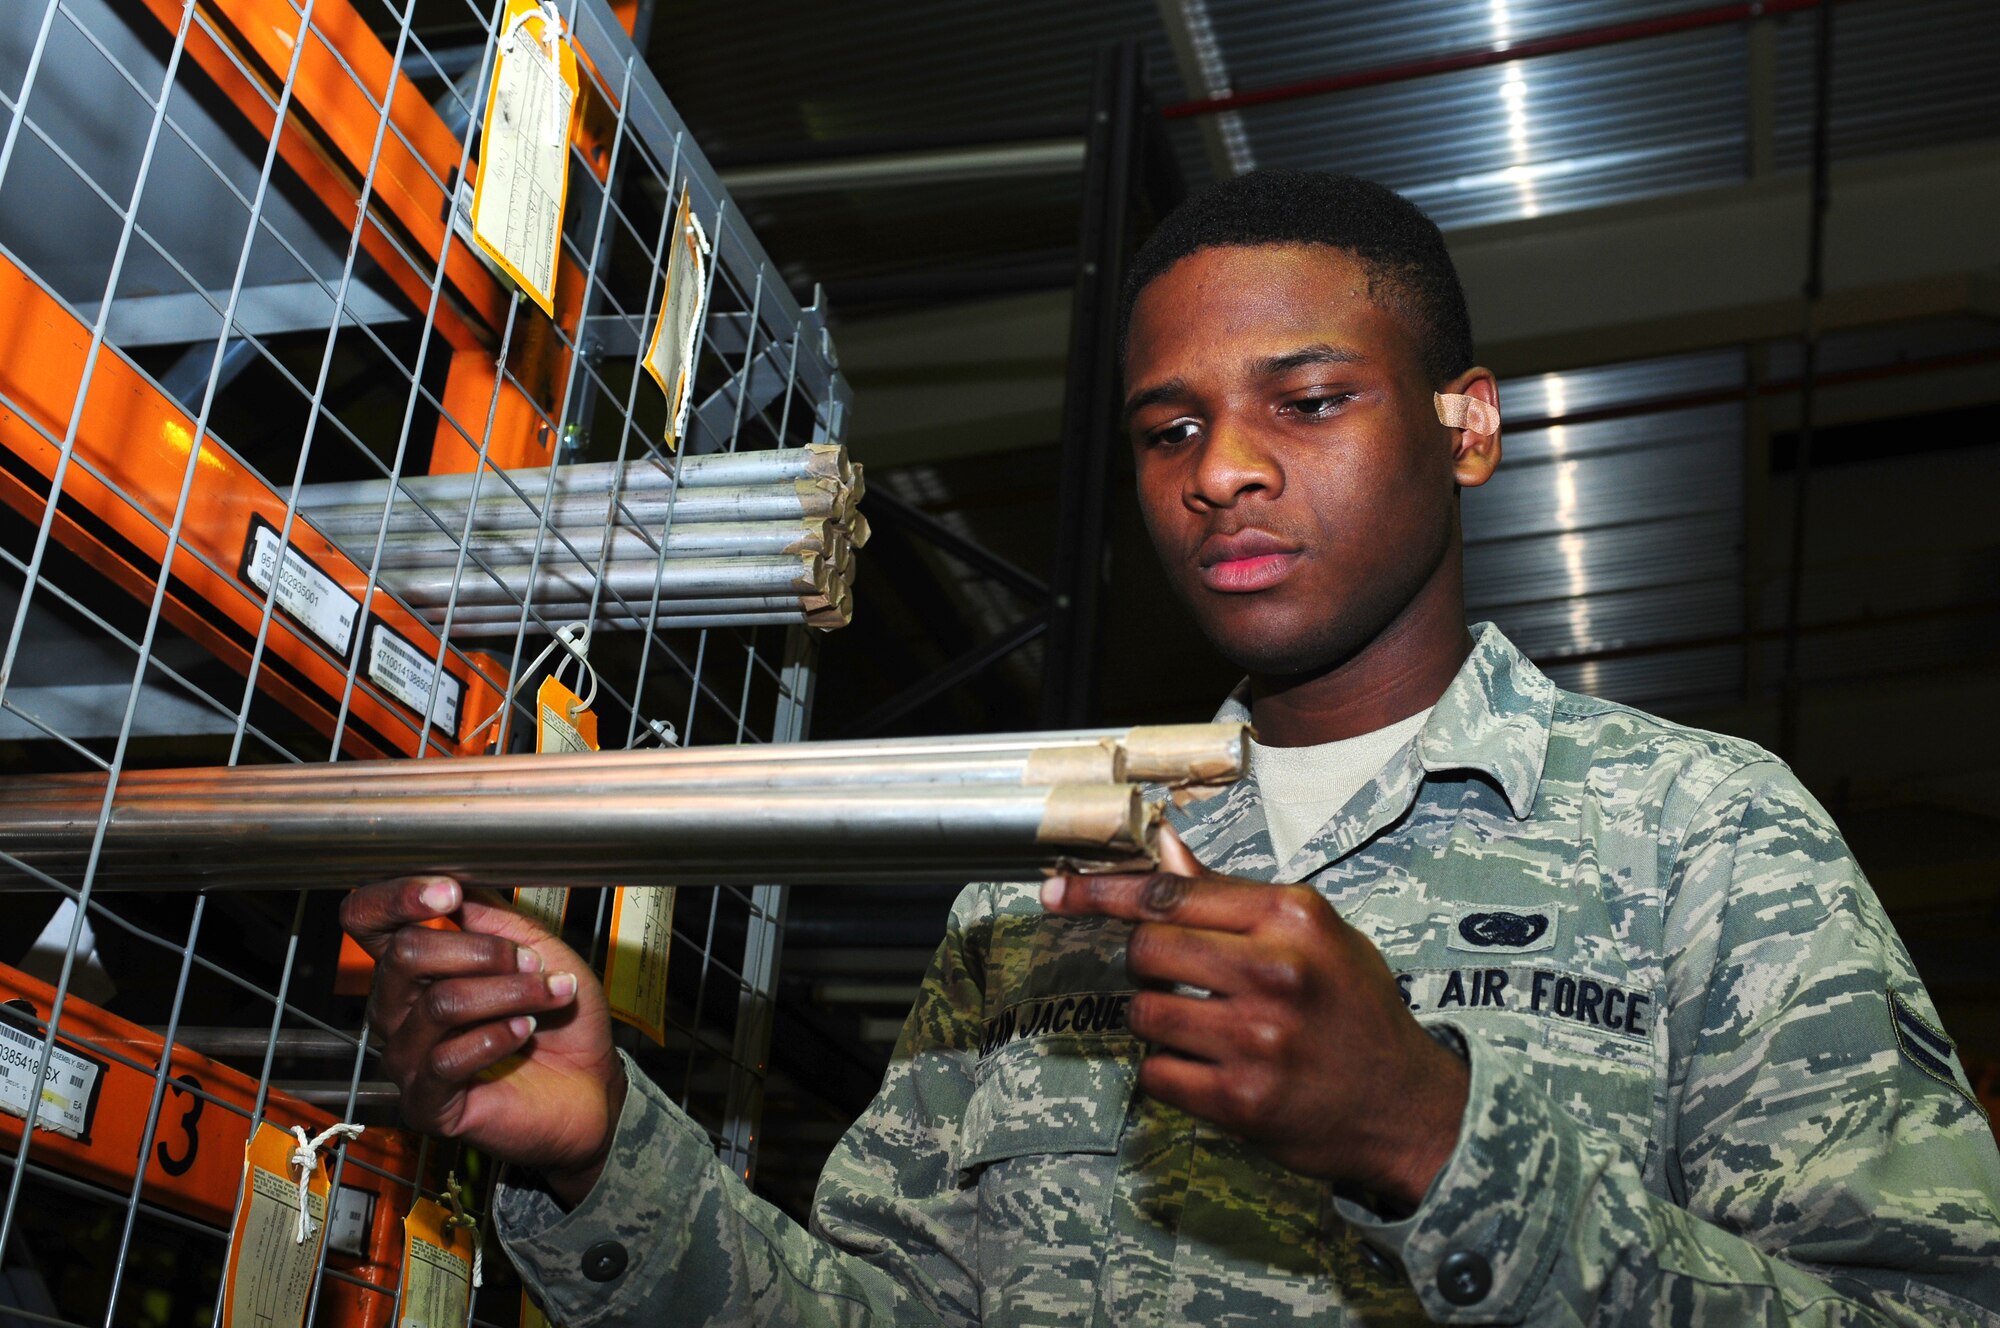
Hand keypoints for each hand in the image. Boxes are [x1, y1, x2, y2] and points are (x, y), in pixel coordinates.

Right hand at [340, 877, 625, 1204]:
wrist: (592, 1085)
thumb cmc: (563, 1020)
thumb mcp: (536, 949)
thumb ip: (492, 917)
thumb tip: (455, 880)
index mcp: (416, 967)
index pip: (366, 921)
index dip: (397, 897)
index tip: (450, 892)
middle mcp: (399, 1010)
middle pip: (405, 955)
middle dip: (482, 951)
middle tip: (530, 962)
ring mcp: (408, 1058)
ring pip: (439, 1004)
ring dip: (507, 993)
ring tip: (547, 995)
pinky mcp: (426, 1104)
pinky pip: (446, 1060)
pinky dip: (497, 1037)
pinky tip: (526, 1033)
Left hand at [1041, 829, 1468, 1210]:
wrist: (1407, 1106)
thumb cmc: (1355, 1010)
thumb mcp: (1314, 936)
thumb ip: (1233, 896)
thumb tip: (1165, 847)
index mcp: (1293, 918)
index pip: (1172, 893)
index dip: (1104, 892)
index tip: (1059, 890)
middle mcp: (1275, 972)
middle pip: (1146, 949)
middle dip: (1144, 964)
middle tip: (1173, 979)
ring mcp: (1256, 1038)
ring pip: (1145, 1013)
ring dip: (1156, 1020)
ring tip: (1201, 1027)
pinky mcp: (1240, 1099)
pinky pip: (1157, 1072)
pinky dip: (1170, 1071)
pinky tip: (1209, 1067)